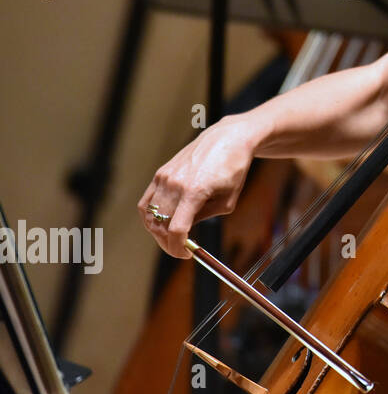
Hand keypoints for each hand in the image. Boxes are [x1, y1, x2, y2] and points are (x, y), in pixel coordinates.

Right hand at [137, 117, 258, 257]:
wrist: (228, 139)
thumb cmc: (234, 169)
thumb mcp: (227, 200)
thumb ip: (204, 217)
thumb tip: (186, 231)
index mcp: (194, 192)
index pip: (176, 229)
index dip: (178, 248)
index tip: (186, 255)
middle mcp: (175, 184)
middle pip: (160, 225)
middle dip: (168, 243)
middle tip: (179, 249)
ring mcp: (165, 177)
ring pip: (150, 215)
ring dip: (157, 231)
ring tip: (171, 237)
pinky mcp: (161, 173)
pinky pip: (146, 201)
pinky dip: (150, 216)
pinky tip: (160, 223)